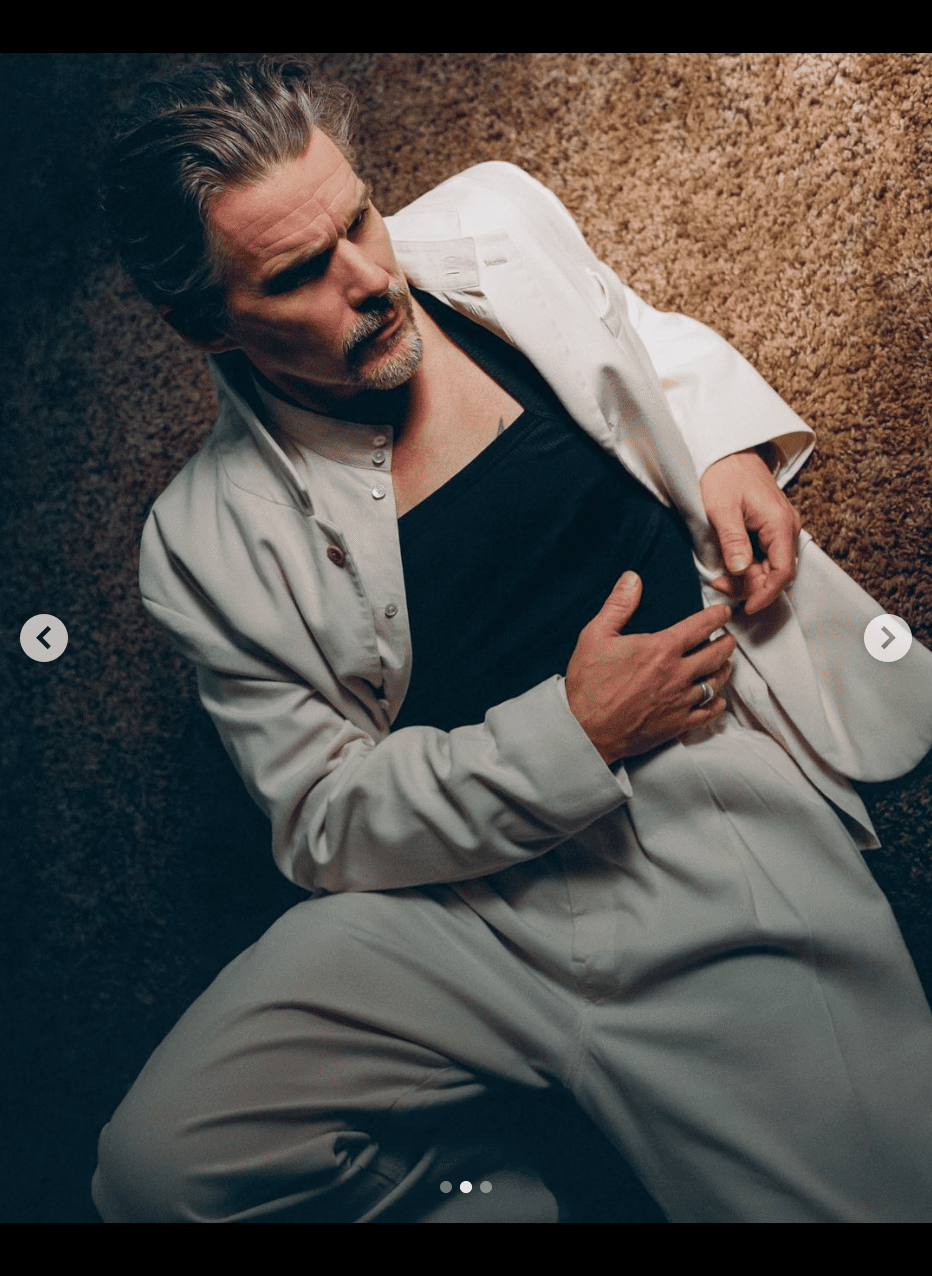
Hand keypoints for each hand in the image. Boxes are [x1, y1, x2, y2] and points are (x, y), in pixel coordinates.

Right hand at [565, 572, 733, 764]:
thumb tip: (632, 578)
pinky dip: (717, 703)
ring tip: (725, 663)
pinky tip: (716, 699)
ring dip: (724, 669)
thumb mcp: (595, 636)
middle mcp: (677, 674)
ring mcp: (680, 701)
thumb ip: (617, 605)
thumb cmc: (588, 684)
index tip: (724, 612)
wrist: (585, 730)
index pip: (701, 626)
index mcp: (661, 649)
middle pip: (717, 654)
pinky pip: (708, 712)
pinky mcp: (678, 724)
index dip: (717, 616)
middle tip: (728, 637)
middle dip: (726, 642)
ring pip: (716, 682)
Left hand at [700, 448, 801, 614]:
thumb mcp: (722, 509)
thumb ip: (733, 541)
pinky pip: (766, 555)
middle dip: (751, 587)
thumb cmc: (724, 474)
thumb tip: (741, 570)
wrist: (727, 450)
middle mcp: (787, 527)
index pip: (783, 571)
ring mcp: (781, 527)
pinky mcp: (772, 526)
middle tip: (721, 586)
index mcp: (780, 523)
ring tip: (720, 578)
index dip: (766, 593)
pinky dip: (749, 567)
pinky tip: (730, 566)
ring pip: (771, 566)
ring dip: (748, 578)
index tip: (747, 607)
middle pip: (777, 572)